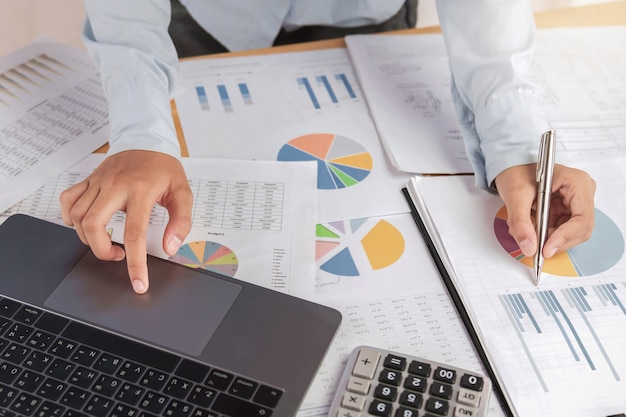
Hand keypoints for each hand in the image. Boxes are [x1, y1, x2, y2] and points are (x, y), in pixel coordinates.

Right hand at [60, 150, 192, 293]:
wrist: (147, 141)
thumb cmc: (164, 169)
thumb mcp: (182, 193)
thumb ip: (181, 221)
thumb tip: (170, 247)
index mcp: (141, 190)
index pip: (134, 233)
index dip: (135, 263)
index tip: (138, 283)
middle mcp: (115, 186)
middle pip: (93, 225)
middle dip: (101, 251)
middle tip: (117, 257)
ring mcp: (98, 182)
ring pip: (78, 216)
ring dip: (88, 237)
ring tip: (107, 241)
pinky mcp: (88, 180)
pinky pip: (68, 199)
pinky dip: (69, 217)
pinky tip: (83, 224)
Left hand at [495, 163, 595, 259]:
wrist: (511, 167)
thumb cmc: (516, 172)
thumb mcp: (515, 196)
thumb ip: (521, 223)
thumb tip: (529, 247)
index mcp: (576, 182)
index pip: (582, 219)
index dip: (565, 237)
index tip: (545, 249)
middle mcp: (582, 192)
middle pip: (580, 229)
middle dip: (557, 240)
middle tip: (536, 247)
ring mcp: (576, 202)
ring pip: (572, 233)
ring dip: (551, 238)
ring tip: (531, 231)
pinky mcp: (567, 209)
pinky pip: (563, 230)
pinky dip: (548, 234)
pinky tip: (535, 228)